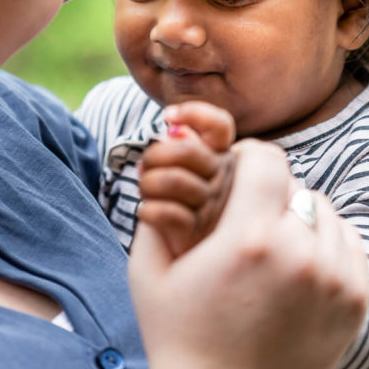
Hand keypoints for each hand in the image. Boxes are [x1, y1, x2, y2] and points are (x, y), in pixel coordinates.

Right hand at [128, 139, 368, 368]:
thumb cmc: (176, 338)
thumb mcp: (146, 270)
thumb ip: (156, 209)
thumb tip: (171, 169)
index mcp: (249, 238)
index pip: (267, 157)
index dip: (248, 155)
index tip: (236, 169)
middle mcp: (300, 253)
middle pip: (294, 184)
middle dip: (267, 191)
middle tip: (246, 216)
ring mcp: (334, 280)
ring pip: (323, 209)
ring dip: (298, 214)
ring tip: (272, 241)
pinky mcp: (354, 302)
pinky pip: (347, 241)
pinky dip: (324, 240)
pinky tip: (298, 260)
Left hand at [137, 101, 234, 256]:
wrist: (196, 255)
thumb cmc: (189, 204)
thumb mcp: (190, 170)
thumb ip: (184, 145)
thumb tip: (174, 129)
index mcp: (222, 156)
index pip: (219, 124)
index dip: (194, 113)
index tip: (167, 116)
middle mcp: (223, 177)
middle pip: (183, 149)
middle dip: (153, 155)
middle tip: (144, 168)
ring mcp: (212, 205)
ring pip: (170, 180)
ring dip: (146, 185)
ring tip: (145, 193)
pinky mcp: (196, 232)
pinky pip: (164, 213)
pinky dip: (147, 210)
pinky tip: (146, 212)